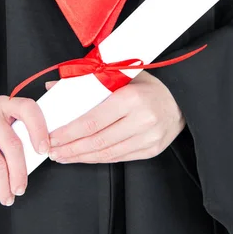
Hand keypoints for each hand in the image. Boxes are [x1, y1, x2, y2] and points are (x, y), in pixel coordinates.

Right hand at [0, 96, 48, 205]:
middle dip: (19, 172)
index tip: (44, 151)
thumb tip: (42, 156)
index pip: (27, 108)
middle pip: (12, 143)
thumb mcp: (4, 144)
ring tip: (6, 197)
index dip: (39, 129)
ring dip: (4, 185)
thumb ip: (21, 143)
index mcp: (3, 105)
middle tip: (20, 190)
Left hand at [47, 71, 184, 163]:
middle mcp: (142, 120)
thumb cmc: (146, 84)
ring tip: (63, 156)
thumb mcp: (119, 75)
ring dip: (81, 157)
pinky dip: (99, 158)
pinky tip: (84, 157)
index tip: (51, 137)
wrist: (181, 98)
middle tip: (52, 151)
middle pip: (97, 141)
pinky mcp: (152, 150)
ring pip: (107, 153)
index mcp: (131, 98)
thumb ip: (85, 81)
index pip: (92, 121)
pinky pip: (119, 157)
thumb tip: (52, 86)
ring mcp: (149, 138)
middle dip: (70, 148)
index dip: (68, 133)